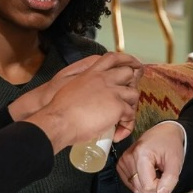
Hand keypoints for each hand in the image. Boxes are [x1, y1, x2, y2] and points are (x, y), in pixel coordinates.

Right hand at [14, 54, 141, 153]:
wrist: (59, 120)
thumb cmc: (60, 108)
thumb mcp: (71, 87)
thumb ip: (84, 85)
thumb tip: (91, 95)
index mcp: (91, 73)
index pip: (112, 58)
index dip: (125, 60)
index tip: (132, 65)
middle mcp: (103, 78)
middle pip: (128, 73)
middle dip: (132, 84)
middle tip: (128, 98)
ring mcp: (112, 91)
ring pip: (133, 94)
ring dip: (130, 107)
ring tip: (121, 119)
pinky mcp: (118, 106)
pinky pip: (130, 115)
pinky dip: (127, 126)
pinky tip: (118, 133)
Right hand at [116, 121, 186, 192]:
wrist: (164, 132)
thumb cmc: (170, 144)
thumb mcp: (176, 161)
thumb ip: (170, 179)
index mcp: (141, 154)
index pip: (147, 185)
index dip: (160, 186)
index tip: (166, 176)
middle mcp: (128, 157)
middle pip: (140, 187)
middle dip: (154, 185)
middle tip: (161, 172)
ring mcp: (123, 161)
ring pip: (135, 187)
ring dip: (147, 182)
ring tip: (154, 170)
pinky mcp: (121, 164)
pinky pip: (130, 183)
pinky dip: (140, 181)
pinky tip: (146, 171)